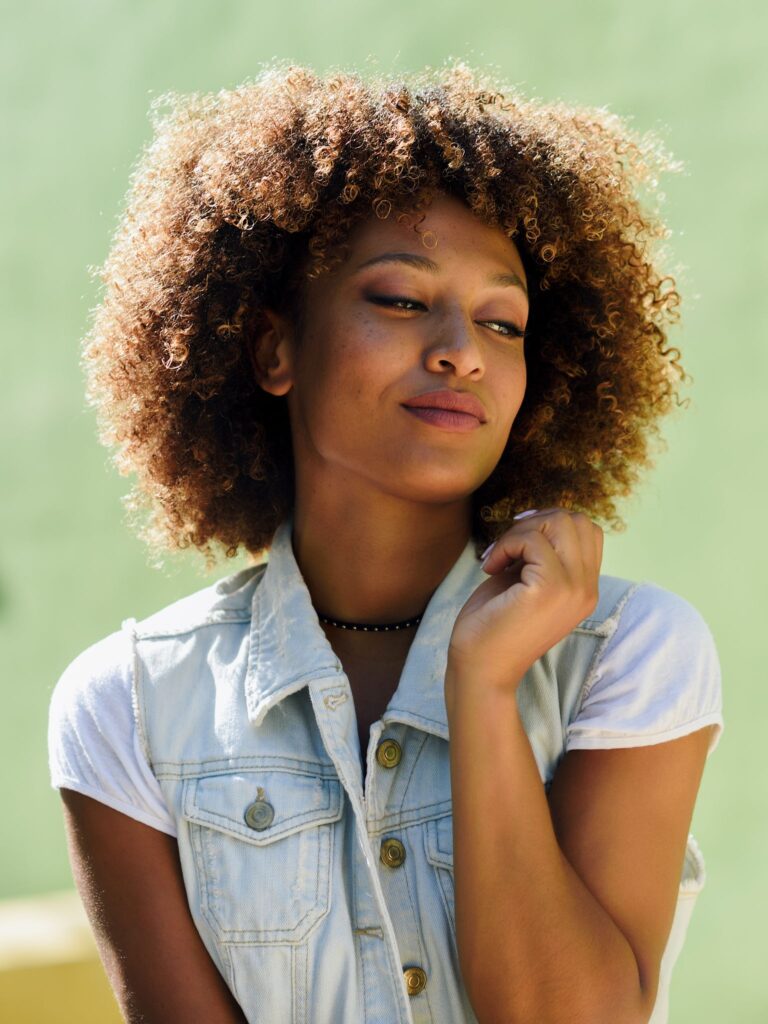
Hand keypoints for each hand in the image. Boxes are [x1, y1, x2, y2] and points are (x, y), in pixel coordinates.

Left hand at [447, 508, 603, 691]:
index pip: (587, 530)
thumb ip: (541, 552)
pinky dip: (506, 544)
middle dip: (534, 522)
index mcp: (585, 589)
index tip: (518, 540)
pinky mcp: (550, 590)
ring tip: (498, 558)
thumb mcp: (526, 580)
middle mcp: (587, 589)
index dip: (550, 523)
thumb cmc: (494, 623)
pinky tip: (490, 568)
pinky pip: (532, 540)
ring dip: (519, 532)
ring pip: (559, 523)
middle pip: (576, 520)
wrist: (480, 669)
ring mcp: (574, 590)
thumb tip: (540, 516)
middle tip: (505, 548)